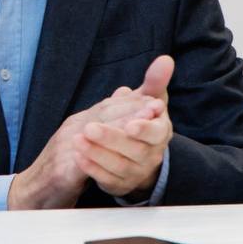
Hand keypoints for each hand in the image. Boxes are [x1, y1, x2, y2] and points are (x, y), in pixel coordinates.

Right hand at [7, 85, 162, 209]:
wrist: (31, 193)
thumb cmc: (60, 169)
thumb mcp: (83, 143)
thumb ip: (103, 123)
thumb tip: (123, 96)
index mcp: (78, 123)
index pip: (107, 107)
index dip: (132, 103)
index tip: (156, 100)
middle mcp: (71, 131)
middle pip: (103, 115)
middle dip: (132, 110)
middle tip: (156, 107)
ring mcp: (65, 149)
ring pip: (95, 133)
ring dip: (121, 128)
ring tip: (143, 125)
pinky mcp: (62, 171)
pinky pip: (83, 162)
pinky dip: (102, 156)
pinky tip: (119, 157)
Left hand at [74, 55, 174, 198]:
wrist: (138, 153)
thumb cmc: (142, 119)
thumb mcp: (148, 100)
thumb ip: (155, 81)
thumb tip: (165, 59)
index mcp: (160, 132)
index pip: (156, 133)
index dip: (144, 129)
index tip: (130, 124)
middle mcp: (152, 155)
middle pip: (135, 150)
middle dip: (111, 139)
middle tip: (89, 128)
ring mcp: (137, 172)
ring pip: (119, 167)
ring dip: (98, 154)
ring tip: (77, 140)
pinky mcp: (120, 184)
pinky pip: (107, 179)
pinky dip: (92, 168)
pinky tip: (78, 156)